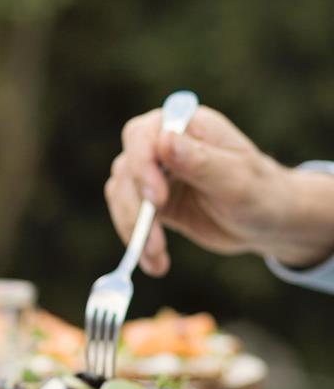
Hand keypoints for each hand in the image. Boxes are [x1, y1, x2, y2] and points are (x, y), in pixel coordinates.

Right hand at [105, 105, 333, 274]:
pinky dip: (137, 242)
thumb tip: (164, 140)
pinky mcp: (151, 201)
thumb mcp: (235, 179)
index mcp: (187, 126)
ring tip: (157, 258)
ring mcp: (155, 173)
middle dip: (136, 208)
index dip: (142, 166)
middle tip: (154, 243)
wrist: (267, 222)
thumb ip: (200, 160)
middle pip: (127, 169)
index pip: (143, 136)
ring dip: (134, 230)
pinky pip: (128, 217)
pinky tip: (155, 263)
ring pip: (121, 196)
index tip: (157, 200)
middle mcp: (165, 145)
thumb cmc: (261, 193)